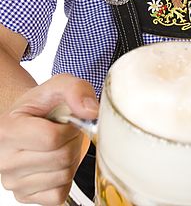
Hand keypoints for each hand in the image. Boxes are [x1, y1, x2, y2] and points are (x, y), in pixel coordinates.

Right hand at [0, 73, 98, 204]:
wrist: (28, 120)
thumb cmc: (42, 105)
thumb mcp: (59, 85)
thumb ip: (76, 90)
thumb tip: (92, 112)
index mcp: (8, 131)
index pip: (52, 138)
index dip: (71, 128)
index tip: (68, 120)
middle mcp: (5, 160)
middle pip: (61, 158)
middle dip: (74, 141)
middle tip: (67, 132)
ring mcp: (13, 182)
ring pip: (63, 176)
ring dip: (72, 158)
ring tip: (61, 144)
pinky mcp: (24, 197)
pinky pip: (59, 194)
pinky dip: (66, 178)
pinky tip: (57, 162)